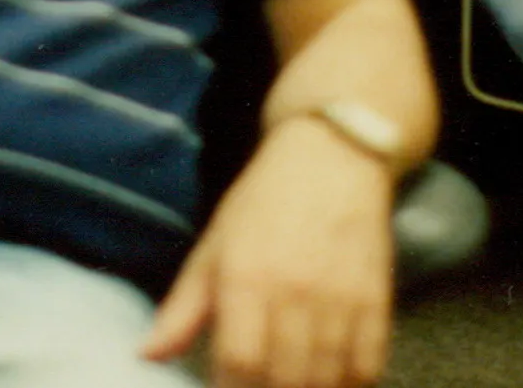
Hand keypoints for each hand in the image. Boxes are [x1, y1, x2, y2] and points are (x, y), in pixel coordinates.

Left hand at [143, 117, 396, 387]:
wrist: (332, 158)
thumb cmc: (262, 204)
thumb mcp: (213, 246)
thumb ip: (182, 308)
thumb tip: (147, 356)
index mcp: (246, 277)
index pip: (239, 362)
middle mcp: (295, 292)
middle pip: (284, 380)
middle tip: (258, 384)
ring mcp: (340, 298)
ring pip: (325, 379)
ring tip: (291, 381)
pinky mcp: (376, 301)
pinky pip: (367, 366)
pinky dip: (349, 382)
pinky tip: (330, 379)